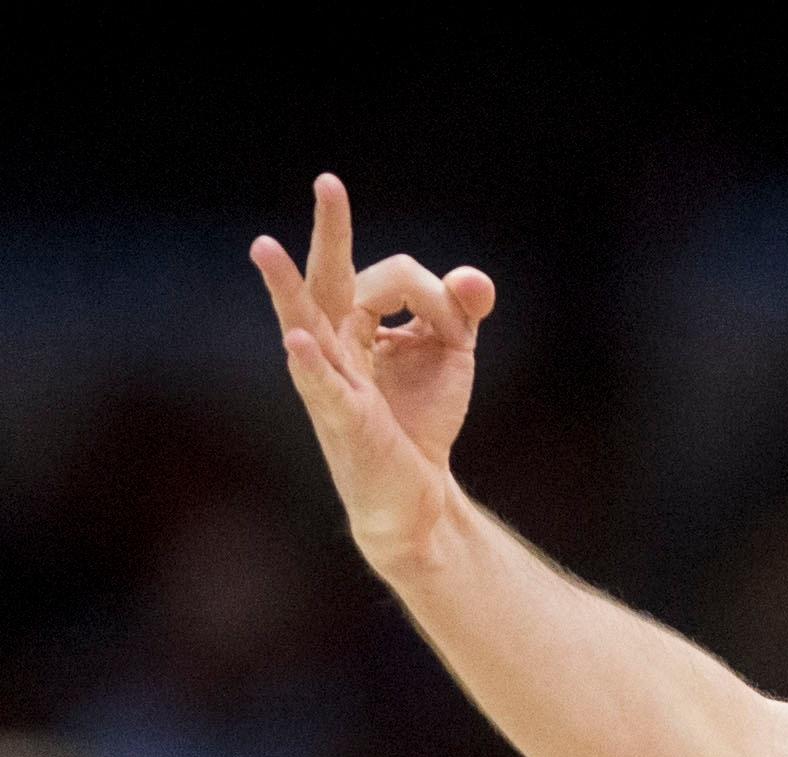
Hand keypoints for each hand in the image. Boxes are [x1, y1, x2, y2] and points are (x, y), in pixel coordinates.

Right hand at [250, 174, 495, 567]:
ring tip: (264, 248)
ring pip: (308, 323)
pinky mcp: (343, 417)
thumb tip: (473, 279)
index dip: (435, 297)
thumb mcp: (450, 356)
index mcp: (355, 321)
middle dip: (331, 231)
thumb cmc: (419, 420)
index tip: (458, 321)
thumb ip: (459, 310)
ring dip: (286, 286)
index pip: (393, 279)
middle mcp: (332, 342)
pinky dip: (311, 363)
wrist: (414, 493)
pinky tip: (297, 342)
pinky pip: (322, 386)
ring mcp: (331, 378)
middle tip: (329, 182)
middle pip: (328, 278)